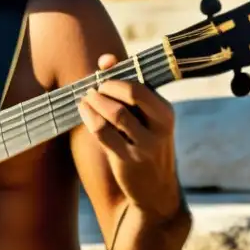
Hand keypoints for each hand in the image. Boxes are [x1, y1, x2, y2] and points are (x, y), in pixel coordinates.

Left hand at [76, 53, 180, 218]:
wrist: (156, 191)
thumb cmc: (146, 144)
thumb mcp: (146, 118)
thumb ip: (127, 86)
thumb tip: (105, 59)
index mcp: (166, 112)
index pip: (139, 85)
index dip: (115, 76)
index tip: (101, 74)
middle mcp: (160, 128)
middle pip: (129, 95)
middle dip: (105, 87)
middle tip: (92, 89)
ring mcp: (145, 146)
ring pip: (113, 114)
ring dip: (93, 102)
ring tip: (84, 98)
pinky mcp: (128, 160)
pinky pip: (102, 133)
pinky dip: (89, 117)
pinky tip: (83, 112)